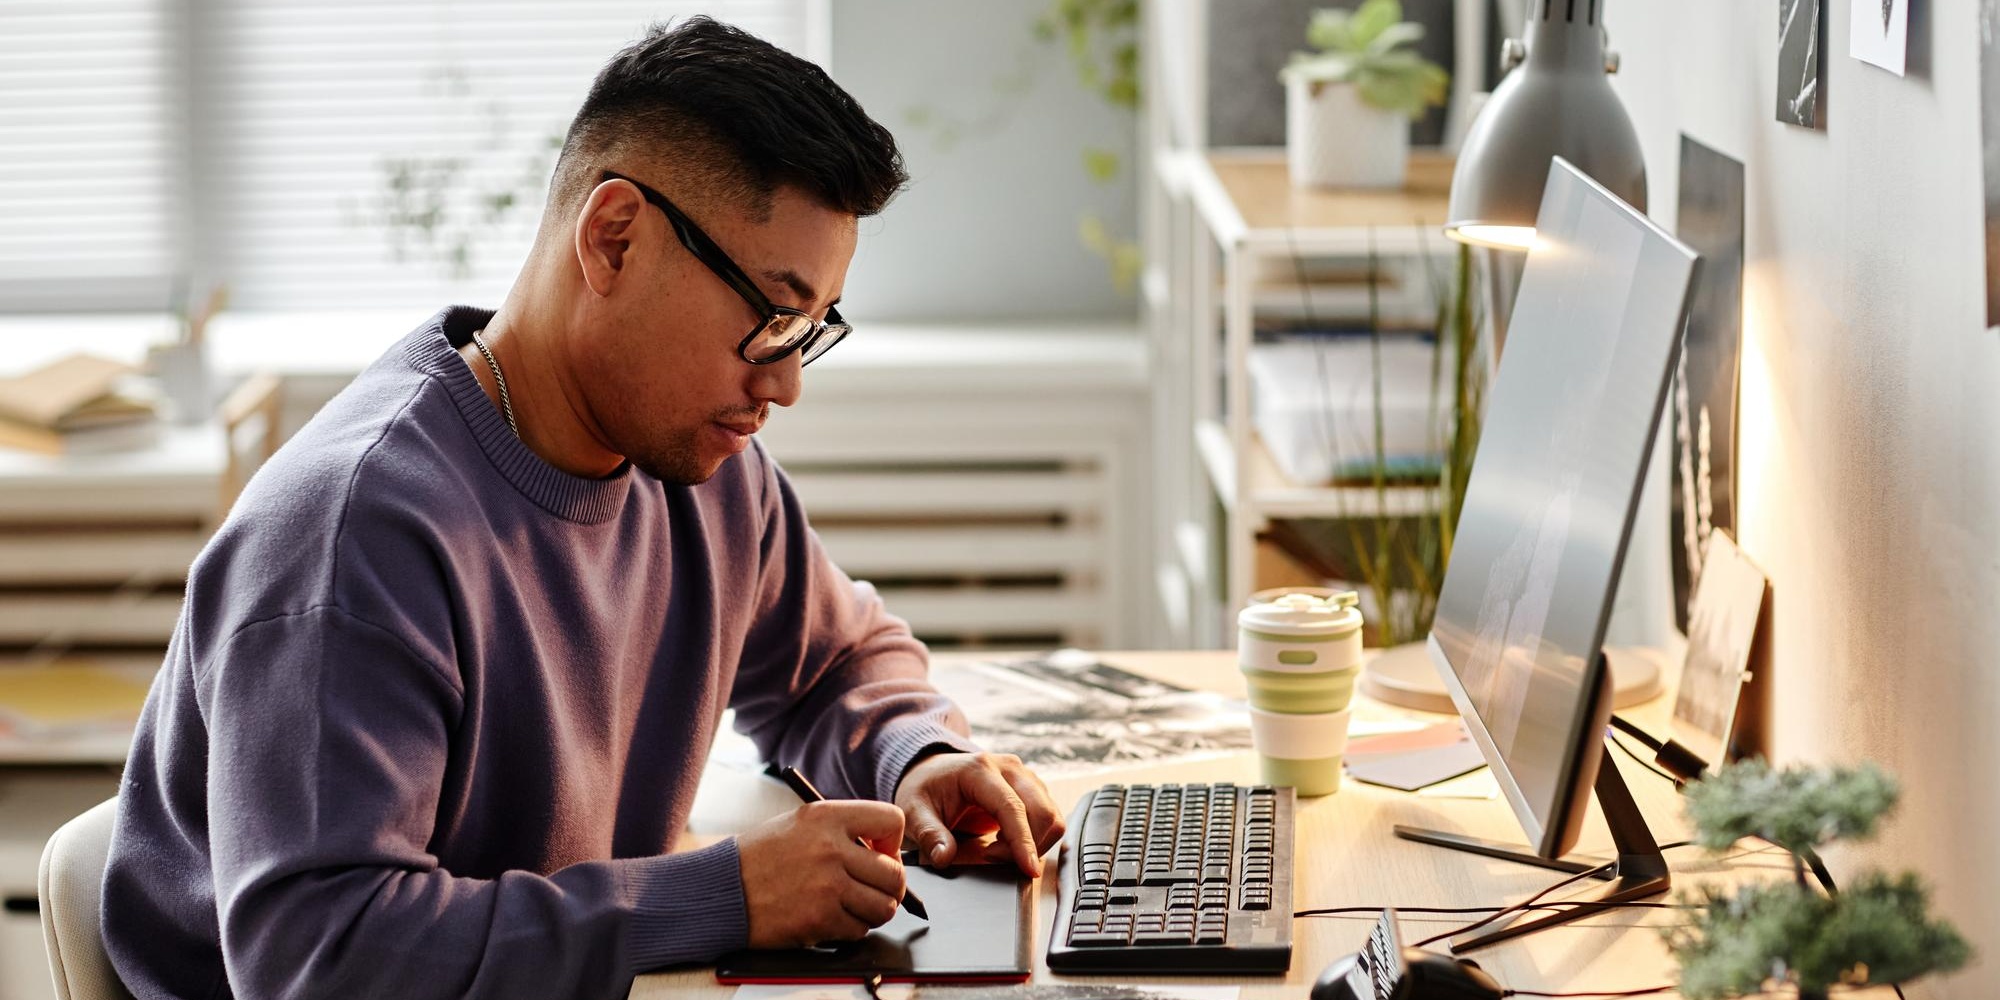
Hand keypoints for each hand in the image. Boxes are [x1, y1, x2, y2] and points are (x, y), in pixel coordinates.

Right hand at [736, 799, 906, 947]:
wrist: (720, 890)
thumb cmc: (759, 858)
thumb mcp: (800, 824)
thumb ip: (842, 831)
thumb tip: (884, 853)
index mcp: (827, 816)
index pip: (891, 821)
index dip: (894, 843)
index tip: (882, 855)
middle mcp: (831, 848)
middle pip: (895, 873)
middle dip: (889, 886)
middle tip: (874, 889)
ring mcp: (827, 885)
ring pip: (884, 906)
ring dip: (872, 911)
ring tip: (852, 906)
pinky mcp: (820, 918)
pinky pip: (859, 929)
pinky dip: (850, 929)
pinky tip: (831, 918)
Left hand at [894, 752, 1065, 876]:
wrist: (932, 771)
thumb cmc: (925, 788)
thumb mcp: (914, 811)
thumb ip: (930, 835)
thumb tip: (944, 858)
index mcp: (980, 769)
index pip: (1012, 807)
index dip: (1023, 841)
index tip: (1028, 868)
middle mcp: (1009, 768)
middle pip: (1043, 811)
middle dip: (1027, 846)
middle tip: (992, 858)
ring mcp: (1024, 777)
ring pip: (1051, 816)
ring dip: (1032, 843)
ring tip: (996, 849)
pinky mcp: (1031, 789)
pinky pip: (1048, 818)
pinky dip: (1034, 838)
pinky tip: (1005, 841)